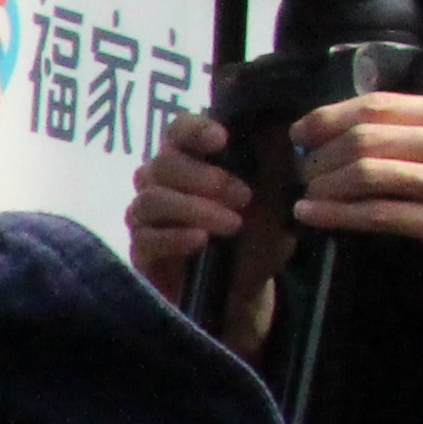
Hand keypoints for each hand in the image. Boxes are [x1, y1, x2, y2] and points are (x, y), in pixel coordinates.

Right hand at [128, 114, 285, 351]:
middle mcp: (160, 183)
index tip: (222, 140)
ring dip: (195, 208)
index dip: (194, 129)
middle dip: (203, 177)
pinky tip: (201, 242)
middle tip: (244, 197)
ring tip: (231, 225)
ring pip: (152, 199)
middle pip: (162, 164)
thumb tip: (282, 149)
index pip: (178, 130)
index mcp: (190, 161)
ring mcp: (146, 217)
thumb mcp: (275, 207)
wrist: (242, 294)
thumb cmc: (255, 241)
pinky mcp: (141, 250)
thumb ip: (273, 178)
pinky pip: (146, 236)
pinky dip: (175, 237)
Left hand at [284, 92, 422, 301]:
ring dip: (323, 183)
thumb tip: (363, 129)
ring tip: (305, 192)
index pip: (379, 105)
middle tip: (301, 169)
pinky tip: (312, 214)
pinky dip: (336, 213)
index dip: (329, 117)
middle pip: (365, 136)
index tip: (301, 132)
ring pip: (367, 172)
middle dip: (320, 153)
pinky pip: (378, 213)